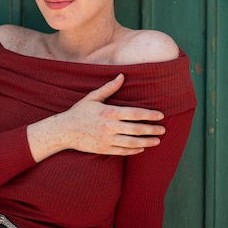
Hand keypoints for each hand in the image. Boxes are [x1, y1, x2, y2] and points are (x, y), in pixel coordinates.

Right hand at [27, 74, 164, 161]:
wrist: (64, 130)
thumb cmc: (79, 111)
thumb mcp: (92, 97)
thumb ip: (109, 88)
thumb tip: (122, 76)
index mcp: (108, 112)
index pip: (134, 113)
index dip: (149, 114)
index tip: (160, 115)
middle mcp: (109, 126)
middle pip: (136, 129)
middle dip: (152, 129)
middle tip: (163, 129)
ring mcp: (107, 139)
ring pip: (132, 142)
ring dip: (146, 142)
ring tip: (157, 141)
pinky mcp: (104, 149)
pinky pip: (122, 151)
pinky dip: (134, 150)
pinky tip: (141, 149)